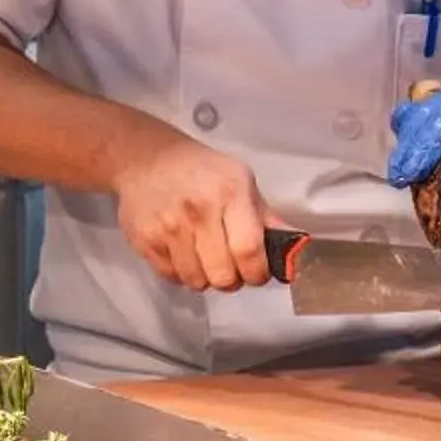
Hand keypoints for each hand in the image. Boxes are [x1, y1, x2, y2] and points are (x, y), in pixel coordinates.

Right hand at [109, 128, 272, 292]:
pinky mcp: (145, 240)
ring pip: (196, 281)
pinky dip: (181, 273)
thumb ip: (265, 217)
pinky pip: (171, 277)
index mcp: (230, 193)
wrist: (146, 158)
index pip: (249, 251)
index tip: (257, 273)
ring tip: (204, 257)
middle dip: (232, 279)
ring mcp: (169, 227)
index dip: (257, 273)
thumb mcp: (240, 180)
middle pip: (223, 276)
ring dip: (205, 277)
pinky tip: (183, 253)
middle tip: (230, 266)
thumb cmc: (200, 170)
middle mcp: (199, 210)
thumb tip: (294, 249)